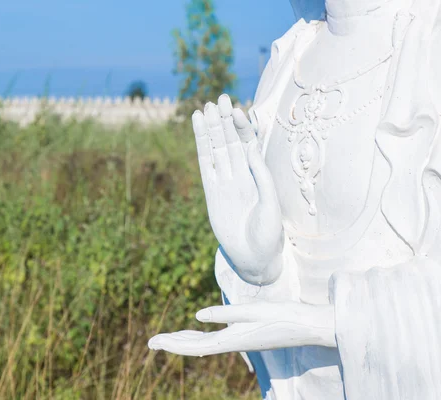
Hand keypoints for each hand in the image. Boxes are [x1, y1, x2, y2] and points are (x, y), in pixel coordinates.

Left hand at [148, 299, 335, 355]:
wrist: (309, 325)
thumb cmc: (284, 316)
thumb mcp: (253, 310)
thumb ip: (225, 313)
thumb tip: (198, 315)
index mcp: (232, 339)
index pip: (194, 346)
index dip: (172, 344)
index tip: (154, 342)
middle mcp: (233, 343)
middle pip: (195, 347)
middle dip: (172, 343)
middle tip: (151, 342)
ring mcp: (239, 341)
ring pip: (204, 343)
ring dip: (184, 341)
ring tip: (166, 338)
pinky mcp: (245, 336)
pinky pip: (215, 339)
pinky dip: (199, 337)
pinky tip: (195, 333)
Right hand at [193, 94, 282, 284]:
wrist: (253, 258)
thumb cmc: (268, 234)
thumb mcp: (271, 204)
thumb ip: (261, 177)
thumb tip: (252, 149)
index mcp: (258, 175)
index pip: (248, 144)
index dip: (242, 128)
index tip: (235, 110)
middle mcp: (240, 174)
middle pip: (230, 141)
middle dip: (224, 121)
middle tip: (218, 98)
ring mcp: (224, 181)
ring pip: (217, 149)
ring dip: (211, 129)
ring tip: (205, 108)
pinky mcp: (211, 191)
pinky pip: (205, 164)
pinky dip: (201, 146)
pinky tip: (198, 129)